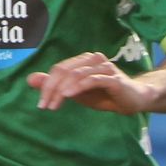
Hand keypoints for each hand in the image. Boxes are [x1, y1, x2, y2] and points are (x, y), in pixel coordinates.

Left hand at [27, 52, 156, 112]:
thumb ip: (55, 85)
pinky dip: (78, 87)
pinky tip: (69, 95)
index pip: (59, 69)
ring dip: (62, 90)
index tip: (42, 103)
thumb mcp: (76, 92)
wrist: (136, 100)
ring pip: (76, 74)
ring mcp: (103, 67)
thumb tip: (30, 80)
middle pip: (64, 70)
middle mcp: (92, 59)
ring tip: (54, 104)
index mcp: (83, 60)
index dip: (47, 85)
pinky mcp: (113, 78)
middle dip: (51, 88)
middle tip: (44, 106)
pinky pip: (92, 79)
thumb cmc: (106, 95)